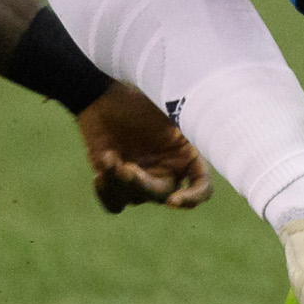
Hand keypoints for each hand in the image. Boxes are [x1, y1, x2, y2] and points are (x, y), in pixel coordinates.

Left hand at [75, 79, 212, 212]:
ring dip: (119, 181)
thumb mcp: (164, 111)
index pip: (201, 185)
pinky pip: (114, 204)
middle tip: (125, 169)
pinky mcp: (116, 184)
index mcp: (184, 155)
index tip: (173, 201)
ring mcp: (141, 180)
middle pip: (162, 195)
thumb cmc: (134, 103)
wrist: (101, 99)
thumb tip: (204, 130)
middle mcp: (166, 172)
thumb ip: (185, 124)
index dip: (193, 197)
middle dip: (143, 185)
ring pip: (135, 199)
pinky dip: (106, 193)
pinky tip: (99, 175)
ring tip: (108, 157)